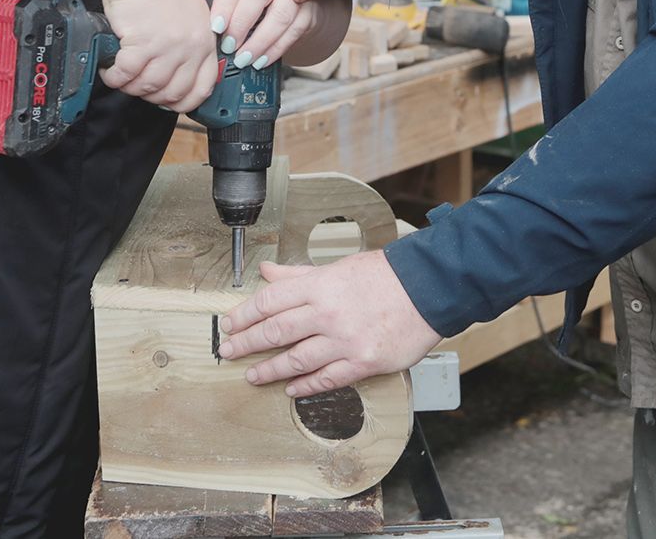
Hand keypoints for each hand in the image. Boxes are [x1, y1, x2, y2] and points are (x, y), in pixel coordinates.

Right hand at [98, 0, 220, 112]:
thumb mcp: (195, 5)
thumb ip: (199, 29)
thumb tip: (198, 49)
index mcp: (205, 40)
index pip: (204, 86)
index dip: (186, 101)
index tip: (170, 101)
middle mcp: (190, 47)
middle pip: (173, 92)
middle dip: (152, 96)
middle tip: (139, 86)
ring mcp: (167, 47)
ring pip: (148, 86)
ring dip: (131, 86)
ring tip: (121, 76)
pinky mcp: (141, 44)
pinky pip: (126, 74)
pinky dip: (114, 77)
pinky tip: (110, 70)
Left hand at [202, 0, 324, 71]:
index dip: (224, 5)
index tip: (215, 27)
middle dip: (240, 24)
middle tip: (227, 46)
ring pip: (279, 16)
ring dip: (259, 42)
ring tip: (242, 58)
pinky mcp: (309, 10)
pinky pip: (293, 32)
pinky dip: (275, 50)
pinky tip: (260, 61)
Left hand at [218, 251, 442, 396]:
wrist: (428, 289)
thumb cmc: (385, 276)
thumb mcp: (338, 267)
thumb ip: (299, 275)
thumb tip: (267, 272)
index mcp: (320, 286)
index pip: (270, 301)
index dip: (244, 314)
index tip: (229, 324)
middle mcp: (328, 313)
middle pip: (276, 331)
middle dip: (246, 344)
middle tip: (227, 352)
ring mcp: (345, 340)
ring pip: (297, 359)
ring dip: (270, 370)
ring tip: (253, 376)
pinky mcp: (364, 361)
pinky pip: (327, 378)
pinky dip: (306, 386)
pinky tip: (291, 389)